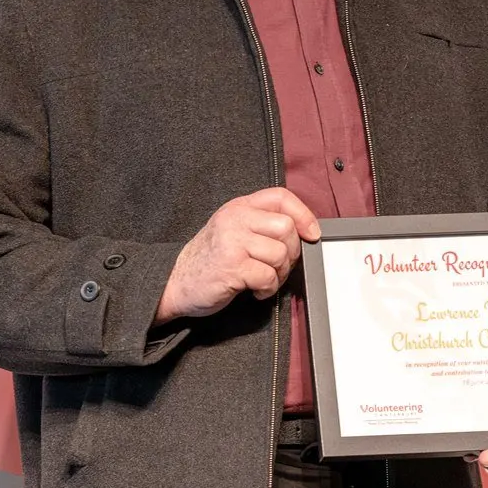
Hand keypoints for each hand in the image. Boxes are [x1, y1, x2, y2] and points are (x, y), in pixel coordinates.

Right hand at [157, 188, 321, 322]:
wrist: (175, 283)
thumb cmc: (208, 260)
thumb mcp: (232, 230)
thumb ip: (260, 225)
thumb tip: (302, 232)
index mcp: (238, 207)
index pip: (280, 197)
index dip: (303, 214)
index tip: (312, 233)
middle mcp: (235, 219)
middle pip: (286, 228)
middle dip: (290, 252)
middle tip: (278, 266)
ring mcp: (232, 242)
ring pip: (280, 254)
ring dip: (279, 274)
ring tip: (263, 280)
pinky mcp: (231, 266)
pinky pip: (268, 276)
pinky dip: (267, 289)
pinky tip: (255, 290)